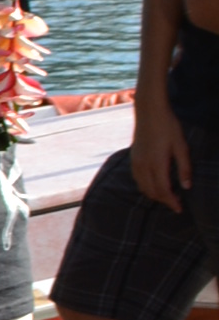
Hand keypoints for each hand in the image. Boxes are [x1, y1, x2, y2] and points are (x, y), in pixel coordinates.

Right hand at [133, 82, 191, 211]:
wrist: (149, 111)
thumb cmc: (168, 126)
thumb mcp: (181, 146)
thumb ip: (184, 167)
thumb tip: (186, 187)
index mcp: (157, 163)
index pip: (163, 190)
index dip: (172, 202)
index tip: (180, 209)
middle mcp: (144, 165)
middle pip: (152, 192)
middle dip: (164, 201)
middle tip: (176, 204)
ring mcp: (136, 162)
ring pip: (143, 187)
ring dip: (154, 195)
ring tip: (167, 196)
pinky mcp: (133, 158)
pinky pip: (137, 180)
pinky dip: (146, 187)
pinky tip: (154, 185)